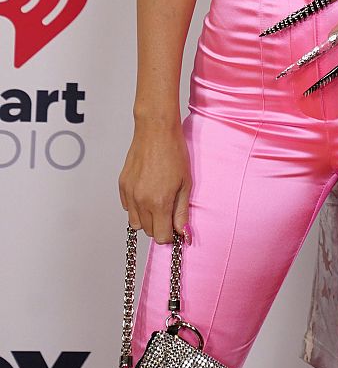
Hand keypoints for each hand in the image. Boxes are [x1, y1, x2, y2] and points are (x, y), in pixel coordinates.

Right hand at [119, 121, 191, 244]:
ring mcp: (129, 193)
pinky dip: (136, 207)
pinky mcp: (122, 185)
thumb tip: (183, 233)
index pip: (160, 236)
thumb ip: (182, 211)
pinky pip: (127, 207)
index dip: (170, 235)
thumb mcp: (186, 183)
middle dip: (159, 226)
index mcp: (159, 202)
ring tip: (158, 202)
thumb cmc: (174, 152)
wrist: (156, 130)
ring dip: (147, 219)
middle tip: (169, 211)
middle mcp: (141, 201)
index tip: (175, 227)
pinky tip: (147, 192)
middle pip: (148, 231)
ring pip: (135, 223)